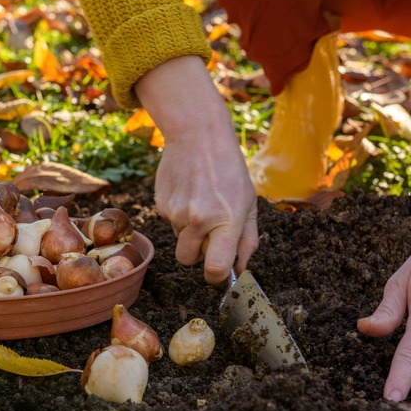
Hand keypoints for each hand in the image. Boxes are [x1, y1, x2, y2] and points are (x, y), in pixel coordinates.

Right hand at [135, 56, 258, 283]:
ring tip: (201, 202)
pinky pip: (171, 223)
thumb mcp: (249, 202)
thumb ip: (247, 240)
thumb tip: (239, 271)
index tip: (219, 270)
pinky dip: (180, 214)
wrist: (197, 135)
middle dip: (198, 254)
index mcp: (227, 220)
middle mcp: (199, 219)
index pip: (215, 269)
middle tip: (210, 232)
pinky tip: (189, 192)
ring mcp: (177, 212)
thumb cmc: (229, 170)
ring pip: (180, 240)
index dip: (216, 276)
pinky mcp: (161, 204)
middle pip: (189, 261)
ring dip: (190, 231)